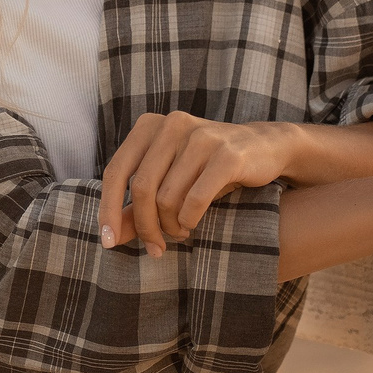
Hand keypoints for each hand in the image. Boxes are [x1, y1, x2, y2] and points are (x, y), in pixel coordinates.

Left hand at [99, 113, 297, 256]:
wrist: (264, 147)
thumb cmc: (207, 168)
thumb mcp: (170, 181)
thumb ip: (138, 206)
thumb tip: (112, 236)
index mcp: (149, 126)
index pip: (116, 171)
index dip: (108, 209)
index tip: (108, 242)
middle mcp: (172, 125)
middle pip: (142, 188)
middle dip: (145, 226)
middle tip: (156, 247)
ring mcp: (201, 137)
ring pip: (167, 197)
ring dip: (171, 226)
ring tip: (180, 231)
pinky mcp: (227, 154)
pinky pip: (195, 199)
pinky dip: (190, 219)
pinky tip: (193, 223)